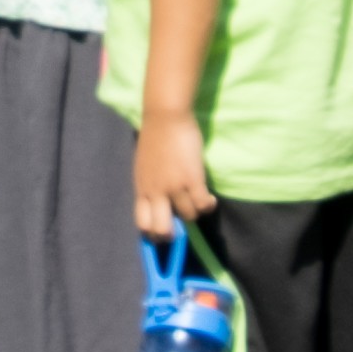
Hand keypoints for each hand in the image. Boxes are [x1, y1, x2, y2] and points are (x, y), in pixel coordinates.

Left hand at [132, 108, 216, 234]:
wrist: (165, 117)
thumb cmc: (154, 138)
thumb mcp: (144, 166)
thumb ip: (149, 184)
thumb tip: (155, 201)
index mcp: (142, 188)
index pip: (142, 223)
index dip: (153, 233)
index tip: (164, 232)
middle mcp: (156, 191)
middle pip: (161, 229)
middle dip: (172, 235)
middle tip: (183, 225)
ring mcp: (174, 186)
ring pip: (188, 216)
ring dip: (196, 212)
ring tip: (200, 202)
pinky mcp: (192, 178)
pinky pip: (203, 204)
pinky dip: (209, 205)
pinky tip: (211, 199)